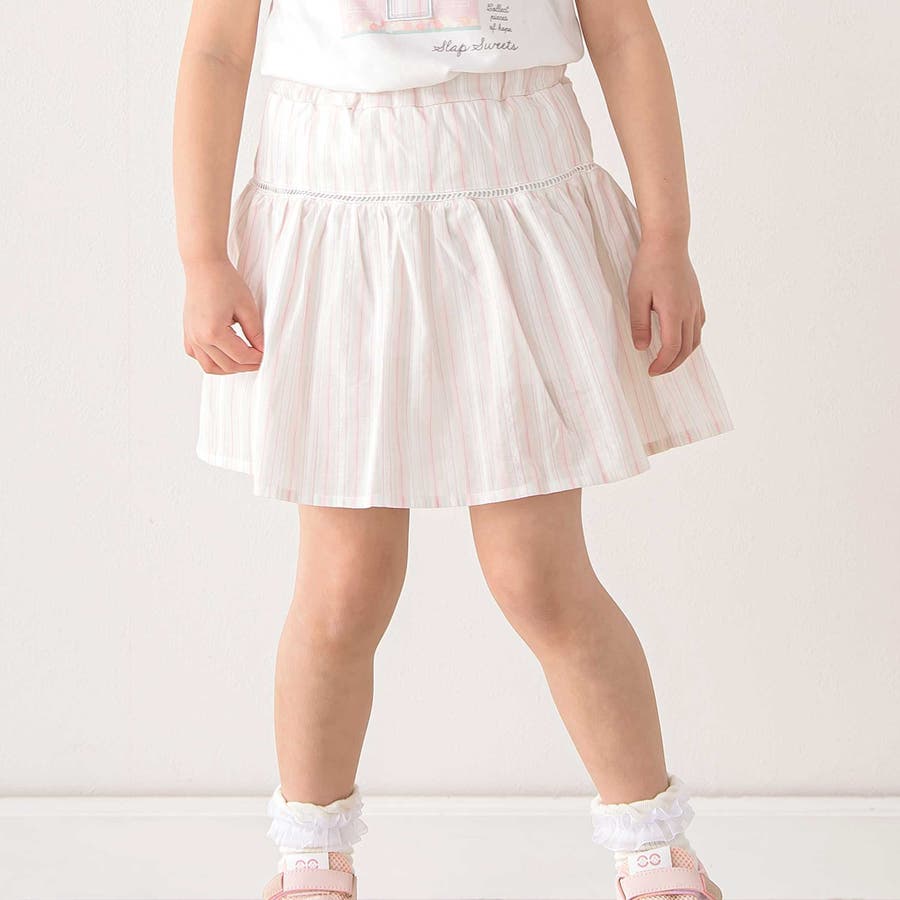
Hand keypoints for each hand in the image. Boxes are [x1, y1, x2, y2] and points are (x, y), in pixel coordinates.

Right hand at [183, 259, 263, 374]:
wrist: (204, 266)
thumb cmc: (225, 281)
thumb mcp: (247, 307)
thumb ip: (256, 332)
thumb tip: (263, 350)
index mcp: (213, 332)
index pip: (241, 357)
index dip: (258, 358)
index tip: (268, 354)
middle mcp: (199, 338)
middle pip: (227, 366)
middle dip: (246, 366)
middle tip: (260, 359)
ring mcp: (191, 337)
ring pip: (210, 367)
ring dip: (229, 368)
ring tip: (245, 361)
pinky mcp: (188, 333)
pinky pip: (199, 357)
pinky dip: (213, 361)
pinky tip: (226, 354)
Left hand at [627, 237, 705, 375]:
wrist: (668, 241)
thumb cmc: (649, 266)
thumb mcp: (636, 296)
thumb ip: (639, 324)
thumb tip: (641, 348)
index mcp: (674, 312)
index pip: (672, 348)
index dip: (662, 364)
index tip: (650, 371)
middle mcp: (689, 311)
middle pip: (686, 348)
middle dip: (672, 364)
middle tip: (656, 371)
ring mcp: (695, 304)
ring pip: (696, 339)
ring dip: (683, 354)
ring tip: (668, 360)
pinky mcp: (696, 298)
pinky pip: (699, 325)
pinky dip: (691, 339)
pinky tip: (680, 339)